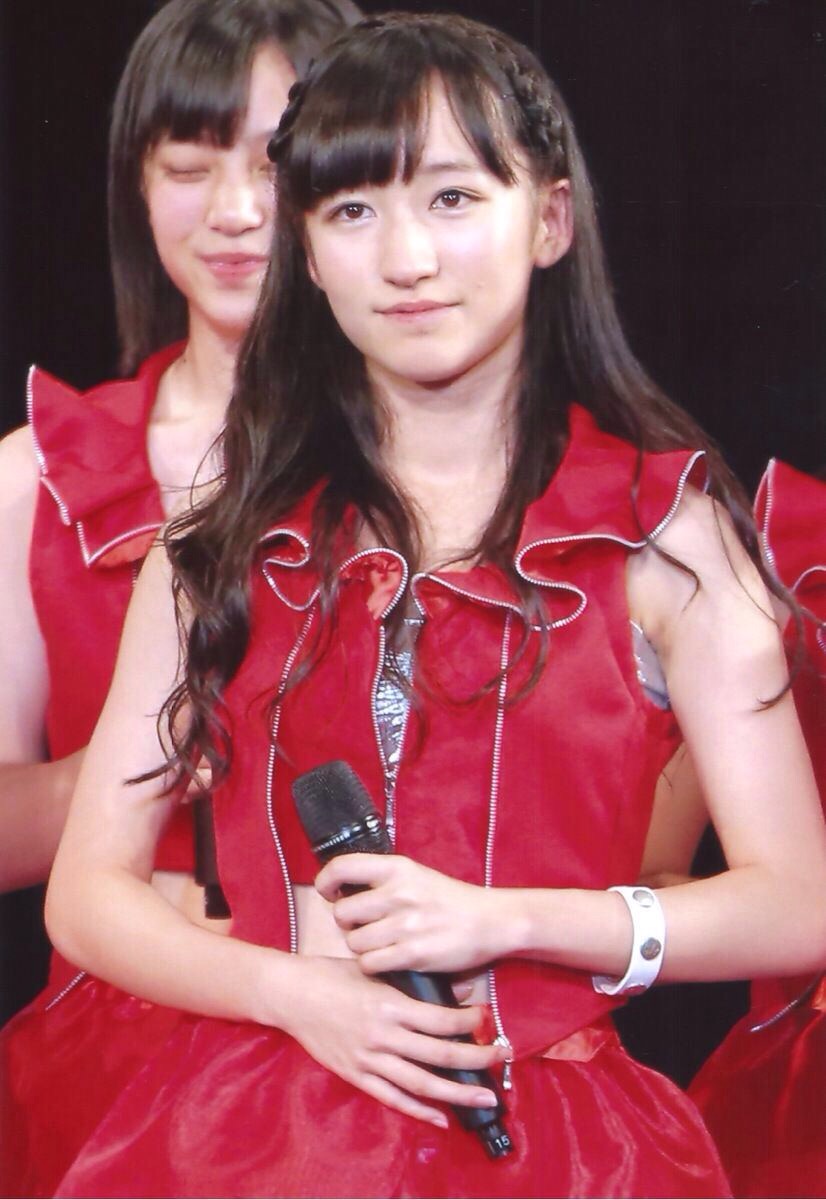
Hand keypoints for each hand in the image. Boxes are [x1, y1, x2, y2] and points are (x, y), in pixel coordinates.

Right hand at [282, 956, 504, 1126]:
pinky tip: (441, 1119)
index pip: (441, 1019)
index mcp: (390, 1004)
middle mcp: (383, 1036)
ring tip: (486, 1096)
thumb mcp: (376, 970)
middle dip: (476, 1059)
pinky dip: (419, 1111)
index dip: (470, 1022)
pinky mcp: (356, 1075)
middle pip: (440, 1055)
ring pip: (421, 1083)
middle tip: (501, 1058)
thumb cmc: (335, 975)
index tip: (488, 1020)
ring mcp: (369, 1060)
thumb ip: (414, 982)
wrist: (293, 995)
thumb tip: (458, 993)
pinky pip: (393, 1098)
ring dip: (457, 1092)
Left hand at [315, 854, 500, 974]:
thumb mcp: (416, 875)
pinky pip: (370, 963)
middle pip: (342, 912)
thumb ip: (382, 880)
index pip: (342, 867)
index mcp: (397, 868)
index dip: (326, 882)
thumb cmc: (449, 900)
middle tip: (364, 926)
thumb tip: (342, 889)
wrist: (490, 921)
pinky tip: (388, 959)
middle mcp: (398, 893)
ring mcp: (405, 924)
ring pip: (354, 942)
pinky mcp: (413, 954)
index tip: (331, 893)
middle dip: (348, 924)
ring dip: (362, 947)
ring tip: (380, 944)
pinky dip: (374, 965)